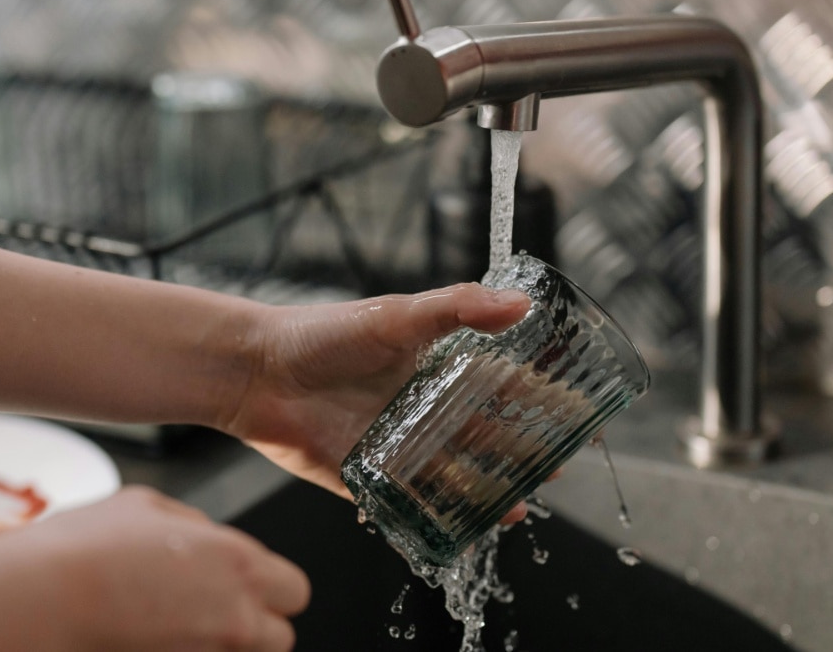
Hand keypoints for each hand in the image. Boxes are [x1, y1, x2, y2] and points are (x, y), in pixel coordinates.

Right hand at [29, 486, 309, 650]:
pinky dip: (188, 651)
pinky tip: (153, 638)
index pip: (294, 588)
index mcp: (237, 562)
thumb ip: (193, 523)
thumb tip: (206, 534)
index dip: (269, 586)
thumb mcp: (145, 505)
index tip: (245, 583)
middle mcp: (235, 617)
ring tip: (176, 626)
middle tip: (215, 611)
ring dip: (222, 643)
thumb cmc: (81, 551)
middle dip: (255, 624)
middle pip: (280, 636)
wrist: (34, 604)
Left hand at [222, 283, 537, 523]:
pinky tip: (466, 529)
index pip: (499, 384)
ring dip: (488, 490)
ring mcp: (398, 446)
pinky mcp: (369, 479)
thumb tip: (520, 304)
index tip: (575, 409)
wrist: (256, 372)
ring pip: (455, 474)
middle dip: (523, 453)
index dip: (537, 397)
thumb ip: (458, 308)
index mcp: (434, 367)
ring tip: (521, 506)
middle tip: (558, 467)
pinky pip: (412, 505)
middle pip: (485, 435)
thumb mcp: (395, 314)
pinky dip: (440, 518)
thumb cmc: (321, 334)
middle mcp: (421, 408)